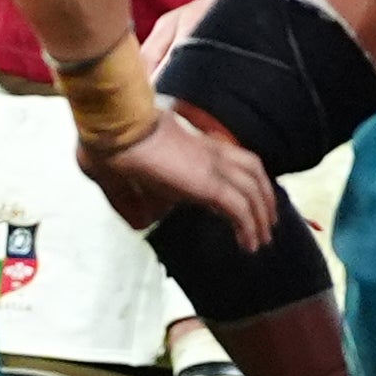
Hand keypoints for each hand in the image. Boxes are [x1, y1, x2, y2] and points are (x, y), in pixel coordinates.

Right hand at [85, 100, 276, 252]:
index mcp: (190, 145)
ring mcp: (210, 166)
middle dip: (263, 196)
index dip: (241, 179)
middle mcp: (207, 152)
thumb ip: (127, 199)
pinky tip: (249, 244)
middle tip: (266, 221)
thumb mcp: (116, 176)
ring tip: (263, 237)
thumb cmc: (108, 147)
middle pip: (251, 170)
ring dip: (262, 214)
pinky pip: (240, 208)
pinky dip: (248, 227)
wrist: (114, 131)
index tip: (243, 202)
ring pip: (253, 189)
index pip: (229, 159)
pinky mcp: (208, 183)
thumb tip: (137, 223)